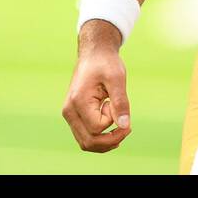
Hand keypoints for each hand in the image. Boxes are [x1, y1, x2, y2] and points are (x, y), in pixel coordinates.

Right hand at [61, 20, 131, 152]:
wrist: (94, 54)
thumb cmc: (106, 63)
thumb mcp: (117, 78)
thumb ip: (121, 102)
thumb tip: (125, 126)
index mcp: (77, 101)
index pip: (97, 127)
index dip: (113, 121)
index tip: (117, 104)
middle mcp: (69, 111)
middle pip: (89, 142)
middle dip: (111, 140)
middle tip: (128, 128)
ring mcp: (70, 115)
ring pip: (86, 143)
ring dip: (106, 142)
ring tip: (122, 129)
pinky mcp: (74, 116)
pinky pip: (85, 136)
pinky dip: (100, 138)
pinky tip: (113, 129)